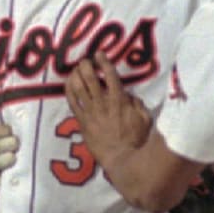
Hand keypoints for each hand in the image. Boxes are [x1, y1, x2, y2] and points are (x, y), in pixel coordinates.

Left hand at [65, 52, 151, 169]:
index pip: (110, 74)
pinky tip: (69, 83)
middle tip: (85, 61)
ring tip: (76, 69)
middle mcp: (103, 102)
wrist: (123, 158)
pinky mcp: (82, 122)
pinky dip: (69, 90)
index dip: (104, 62)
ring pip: (78, 87)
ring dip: (76, 75)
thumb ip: (137, 103)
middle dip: (86, 65)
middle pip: (90, 77)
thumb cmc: (137, 139)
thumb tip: (129, 95)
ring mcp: (91, 112)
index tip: (99, 54)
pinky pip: (72, 102)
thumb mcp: (145, 118)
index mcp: (119, 99)